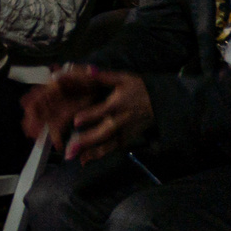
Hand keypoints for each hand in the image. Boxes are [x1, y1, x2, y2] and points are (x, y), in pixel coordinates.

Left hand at [22, 65, 154, 162]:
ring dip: (92, 152)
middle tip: (70, 148)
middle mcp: (121, 120)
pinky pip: (112, 148)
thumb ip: (103, 76)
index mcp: (118, 104)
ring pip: (108, 144)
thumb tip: (87, 69)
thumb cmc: (137, 88)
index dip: (90, 115)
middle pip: (104, 132)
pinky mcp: (127, 138)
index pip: (103, 111)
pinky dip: (99, 155)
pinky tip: (84, 160)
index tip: (76, 121)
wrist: (159, 101)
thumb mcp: (122, 78)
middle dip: (88, 140)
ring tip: (76, 159)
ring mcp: (125, 131)